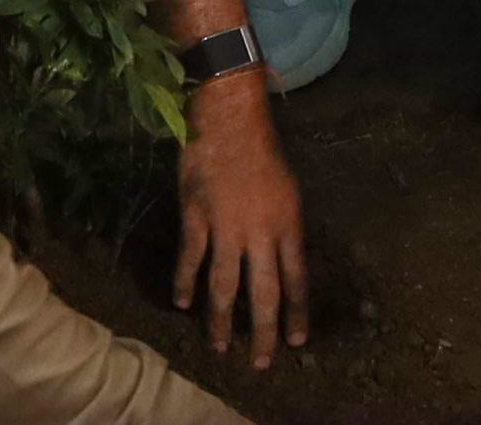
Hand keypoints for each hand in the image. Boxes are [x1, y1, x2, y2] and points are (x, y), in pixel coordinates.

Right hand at [174, 76, 308, 368]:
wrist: (230, 118)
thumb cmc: (262, 149)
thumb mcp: (289, 189)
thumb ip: (284, 226)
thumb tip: (284, 258)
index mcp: (288, 224)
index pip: (297, 279)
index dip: (297, 312)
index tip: (298, 340)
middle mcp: (260, 232)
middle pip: (264, 293)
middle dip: (265, 331)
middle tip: (261, 361)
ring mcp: (226, 227)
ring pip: (225, 286)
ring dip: (223, 320)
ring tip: (222, 346)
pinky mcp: (196, 217)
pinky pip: (192, 259)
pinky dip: (185, 283)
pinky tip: (182, 304)